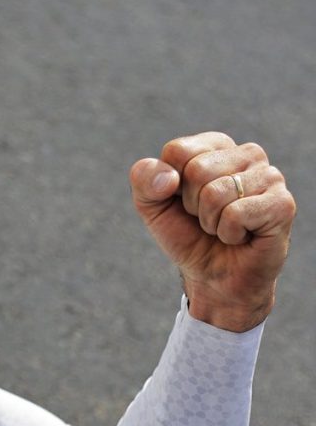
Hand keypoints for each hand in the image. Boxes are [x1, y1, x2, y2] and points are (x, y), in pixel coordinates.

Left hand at [129, 132, 295, 330]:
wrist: (213, 278)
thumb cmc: (188, 237)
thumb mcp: (153, 208)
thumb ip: (144, 180)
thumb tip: (169, 178)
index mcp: (216, 147)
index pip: (177, 151)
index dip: (169, 186)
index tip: (184, 202)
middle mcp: (247, 154)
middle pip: (196, 170)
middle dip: (191, 205)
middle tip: (207, 219)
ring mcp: (270, 176)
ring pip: (215, 193)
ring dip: (210, 222)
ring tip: (224, 228)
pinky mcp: (282, 204)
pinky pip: (236, 214)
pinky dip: (228, 234)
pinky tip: (241, 236)